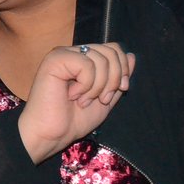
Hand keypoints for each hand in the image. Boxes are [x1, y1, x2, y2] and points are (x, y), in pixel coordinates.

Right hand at [18, 42, 134, 163]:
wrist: (51, 135)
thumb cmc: (73, 120)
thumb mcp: (105, 98)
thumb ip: (118, 78)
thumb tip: (132, 55)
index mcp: (84, 59)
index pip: (114, 49)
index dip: (123, 69)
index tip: (121, 90)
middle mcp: (73, 52)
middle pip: (111, 51)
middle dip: (114, 79)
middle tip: (101, 100)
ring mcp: (63, 54)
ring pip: (101, 59)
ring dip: (98, 87)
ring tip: (83, 101)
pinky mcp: (55, 59)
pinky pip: (86, 64)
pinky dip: (86, 85)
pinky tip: (72, 95)